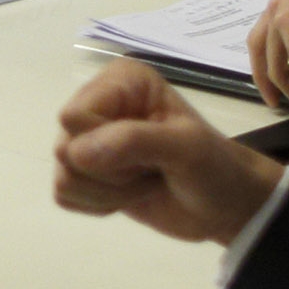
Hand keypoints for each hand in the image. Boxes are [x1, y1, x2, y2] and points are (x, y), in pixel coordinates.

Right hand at [52, 61, 284, 245]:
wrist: (225, 207)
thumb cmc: (214, 168)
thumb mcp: (185, 147)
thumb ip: (133, 141)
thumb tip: (75, 153)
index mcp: (120, 81)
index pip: (74, 116)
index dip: (106, 145)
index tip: (149, 153)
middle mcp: (97, 104)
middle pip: (65, 148)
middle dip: (110, 172)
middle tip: (150, 168)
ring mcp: (86, 140)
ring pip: (63, 176)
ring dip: (108, 192)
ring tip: (144, 181)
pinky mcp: (83, 173)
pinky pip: (64, 195)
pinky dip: (99, 204)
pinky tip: (129, 195)